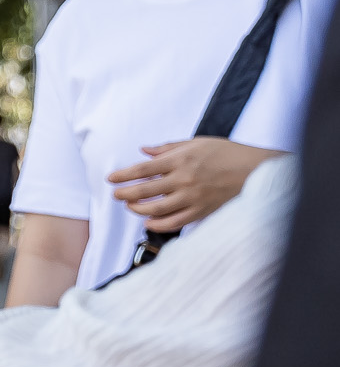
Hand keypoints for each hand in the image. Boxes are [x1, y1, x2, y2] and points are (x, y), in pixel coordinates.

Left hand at [105, 139, 279, 232]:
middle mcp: (184, 180)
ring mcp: (193, 197)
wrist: (256, 169)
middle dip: (125, 194)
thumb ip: (168, 148)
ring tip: (129, 206)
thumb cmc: (227, 153)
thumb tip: (144, 151)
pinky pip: (174, 222)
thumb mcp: (197, 142)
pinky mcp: (202, 211)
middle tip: (115, 195)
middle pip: (145, 191)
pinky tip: (148, 221)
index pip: (143, 169)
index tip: (111, 179)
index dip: (123, 175)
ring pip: (156, 209)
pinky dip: (158, 224)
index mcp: (181, 160)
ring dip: (138, 209)